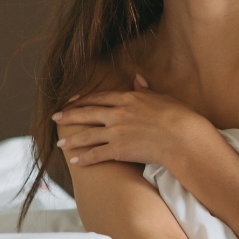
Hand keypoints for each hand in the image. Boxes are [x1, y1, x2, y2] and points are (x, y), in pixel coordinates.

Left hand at [53, 74, 215, 168]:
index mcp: (128, 98)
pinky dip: (84, 158)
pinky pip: (96, 154)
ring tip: (60, 143)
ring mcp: (116, 132)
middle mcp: (118, 113)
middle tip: (56, 118)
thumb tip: (137, 77)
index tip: (72, 101)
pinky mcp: (118, 150)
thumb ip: (145, 89)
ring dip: (72, 139)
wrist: (183, 137)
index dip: (83, 100)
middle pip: (87, 114)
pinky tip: (75, 161)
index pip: (99, 97)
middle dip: (69, 116)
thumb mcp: (161, 97)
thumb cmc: (179, 116)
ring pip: (87, 136)